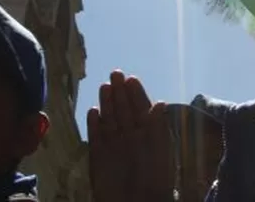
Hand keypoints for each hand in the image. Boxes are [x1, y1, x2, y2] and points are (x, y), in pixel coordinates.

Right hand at [87, 71, 174, 201]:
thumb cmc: (155, 180)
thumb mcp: (161, 152)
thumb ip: (159, 128)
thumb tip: (161, 103)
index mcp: (149, 134)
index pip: (142, 108)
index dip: (137, 94)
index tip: (131, 79)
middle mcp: (131, 137)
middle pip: (124, 110)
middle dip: (120, 92)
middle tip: (115, 73)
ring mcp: (114, 145)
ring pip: (110, 119)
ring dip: (107, 103)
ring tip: (105, 87)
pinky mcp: (98, 157)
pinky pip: (96, 137)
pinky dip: (94, 125)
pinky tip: (93, 112)